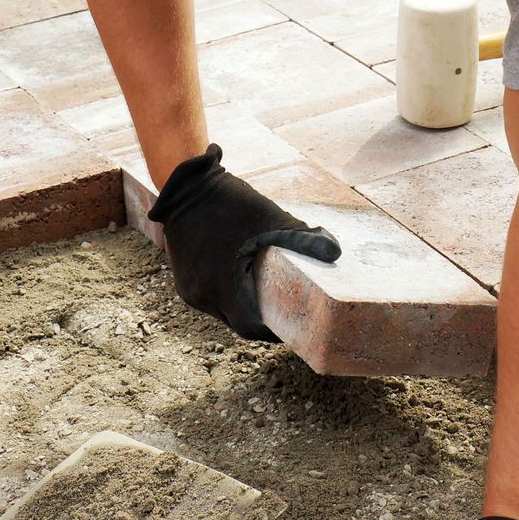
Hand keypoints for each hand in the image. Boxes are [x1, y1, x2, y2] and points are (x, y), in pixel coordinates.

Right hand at [147, 144, 339, 340]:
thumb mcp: (269, 217)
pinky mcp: (183, 282)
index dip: (272, 332)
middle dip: (260, 321)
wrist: (184, 186)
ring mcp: (188, 290)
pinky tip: (242, 283)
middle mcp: (201, 295)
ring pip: (223, 313)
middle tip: (284, 311)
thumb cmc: (229, 202)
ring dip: (242, 309)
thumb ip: (302, 238)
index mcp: (222, 286)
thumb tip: (335, 252)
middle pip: (237, 323)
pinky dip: (227, 297)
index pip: (250, 328)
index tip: (292, 327)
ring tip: (265, 296)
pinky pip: (210, 300)